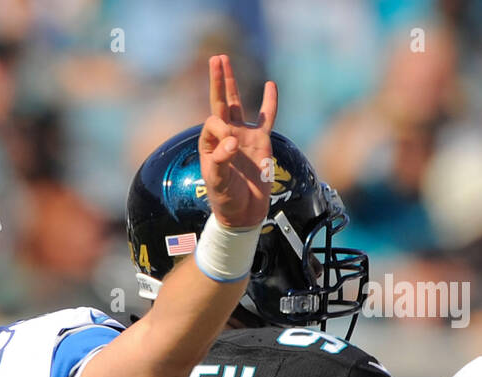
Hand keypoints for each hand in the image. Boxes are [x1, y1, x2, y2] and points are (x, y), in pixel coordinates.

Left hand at [199, 55, 277, 228]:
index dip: (220, 129)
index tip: (230, 147)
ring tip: (224, 61)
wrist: (244, 213)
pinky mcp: (260, 141)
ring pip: (236, 104)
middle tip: (216, 59)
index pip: (214, 123)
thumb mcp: (218, 183)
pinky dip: (269, 102)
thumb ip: (220, 162)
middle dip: (217, 81)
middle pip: (220, 103)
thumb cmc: (226, 200)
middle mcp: (225, 136)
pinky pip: (266, 117)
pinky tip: (270, 85)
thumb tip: (231, 141)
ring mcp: (243, 136)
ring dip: (231, 84)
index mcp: (210, 144)